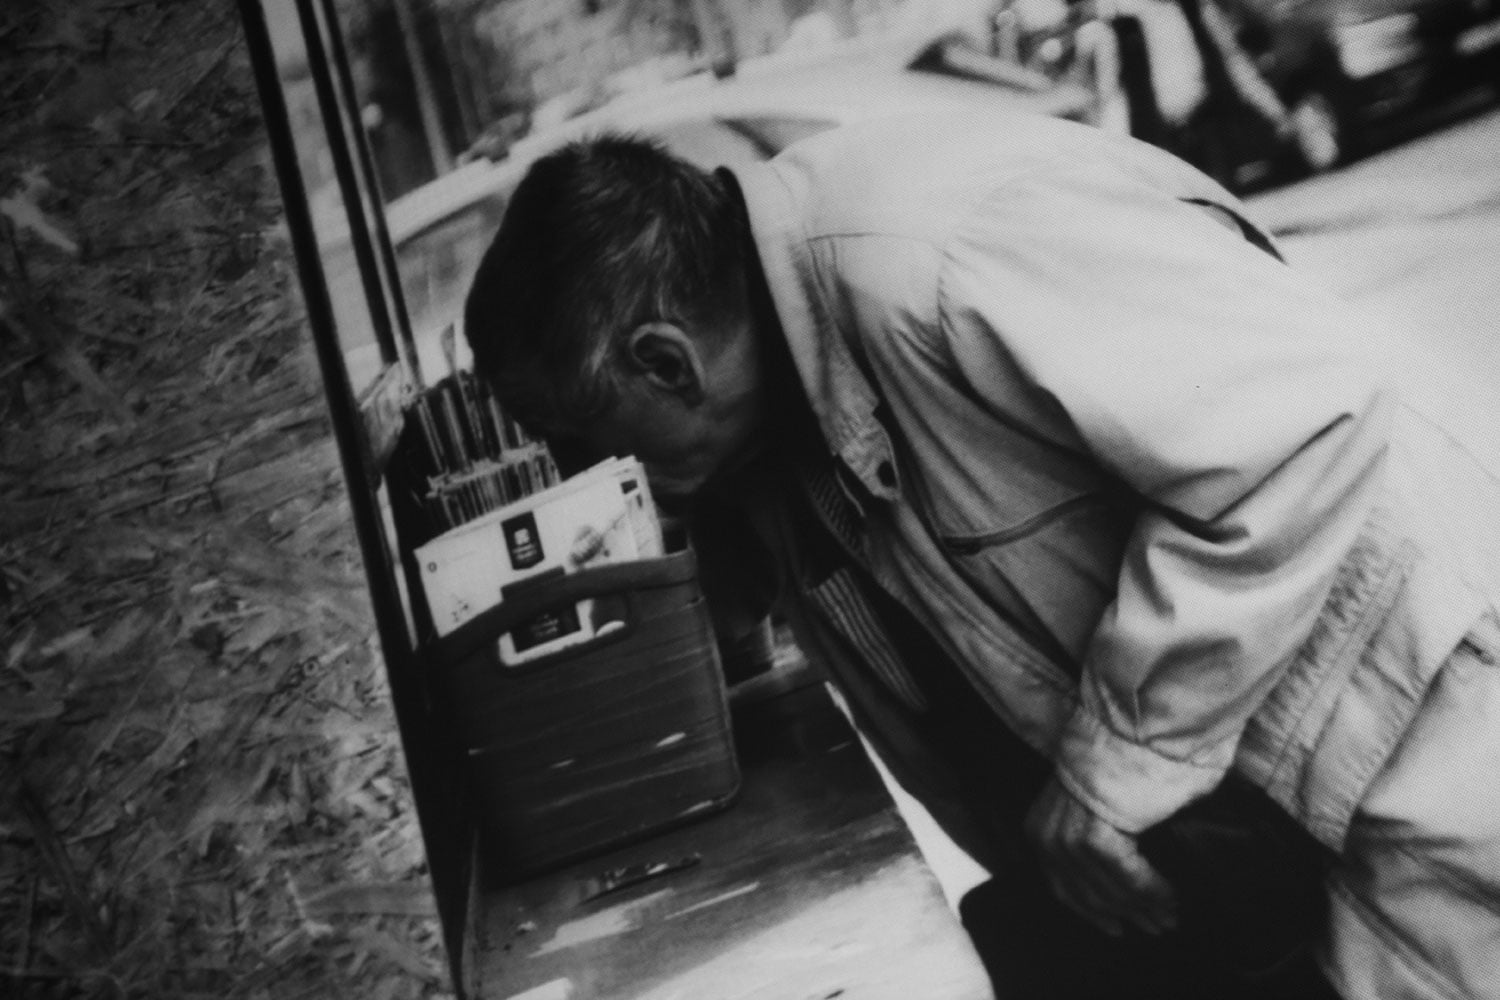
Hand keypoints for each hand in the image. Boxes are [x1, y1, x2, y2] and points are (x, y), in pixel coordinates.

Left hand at [1024, 775, 1177, 937]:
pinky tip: (1173, 899)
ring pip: (1111, 891)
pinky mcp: (1096, 839)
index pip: (1064, 888)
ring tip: (1171, 919)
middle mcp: (1047, 838)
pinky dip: (1154, 891)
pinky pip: (1129, 878)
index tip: (1118, 928)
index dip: (1095, 912)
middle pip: (1088, 895)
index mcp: (1039, 830)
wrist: (1126, 729)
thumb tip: (1113, 873)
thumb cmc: (1114, 762)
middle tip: (1157, 928)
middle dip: (1126, 915)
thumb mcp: (1087, 802)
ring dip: (1145, 909)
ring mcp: (1069, 840)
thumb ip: (1094, 836)